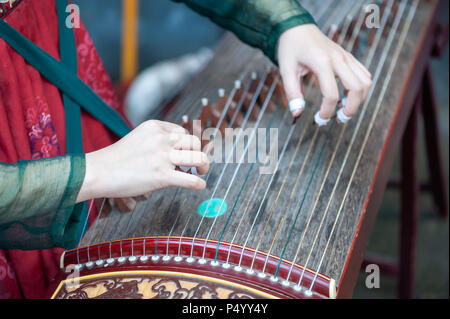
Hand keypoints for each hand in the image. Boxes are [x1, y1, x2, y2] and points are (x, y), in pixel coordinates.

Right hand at [76, 120, 209, 202]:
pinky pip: (191, 180)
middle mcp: (161, 139)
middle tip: (198, 163)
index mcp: (155, 127)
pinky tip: (200, 186)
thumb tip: (177, 151)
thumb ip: (156, 141)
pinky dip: (199, 184)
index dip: (187, 144)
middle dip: (199, 152)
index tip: (186, 152)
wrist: (98, 172)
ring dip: (205, 166)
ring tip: (202, 171)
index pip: (182, 132)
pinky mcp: (161, 176)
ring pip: (198, 158)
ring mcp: (162, 157)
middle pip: (194, 142)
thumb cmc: (116, 159)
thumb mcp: (138, 138)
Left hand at [277, 24, 371, 123]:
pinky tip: (345, 96)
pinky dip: (359, 89)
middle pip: (357, 88)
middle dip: (351, 109)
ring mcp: (346, 56)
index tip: (319, 119)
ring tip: (343, 109)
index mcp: (322, 62)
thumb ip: (292, 92)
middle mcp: (339, 58)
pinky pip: (364, 74)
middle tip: (338, 119)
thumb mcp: (286, 70)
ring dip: (358, 100)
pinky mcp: (349, 57)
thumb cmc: (291, 48)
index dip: (327, 112)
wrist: (298, 28)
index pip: (332, 94)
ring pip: (365, 82)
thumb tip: (297, 113)